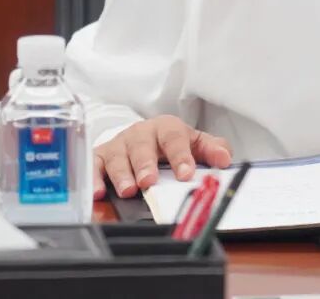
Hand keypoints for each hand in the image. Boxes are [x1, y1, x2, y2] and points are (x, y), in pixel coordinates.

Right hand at [93, 115, 231, 198]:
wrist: (139, 136)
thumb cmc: (168, 142)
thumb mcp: (192, 143)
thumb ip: (211, 149)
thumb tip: (225, 159)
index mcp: (166, 127)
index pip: (175, 137)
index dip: (181, 155)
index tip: (186, 173)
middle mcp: (140, 133)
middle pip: (142, 145)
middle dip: (146, 163)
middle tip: (150, 181)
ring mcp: (119, 145)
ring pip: (118, 157)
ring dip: (122, 174)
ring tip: (128, 190)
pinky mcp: (100, 157)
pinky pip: (94, 166)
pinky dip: (95, 178)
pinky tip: (98, 192)